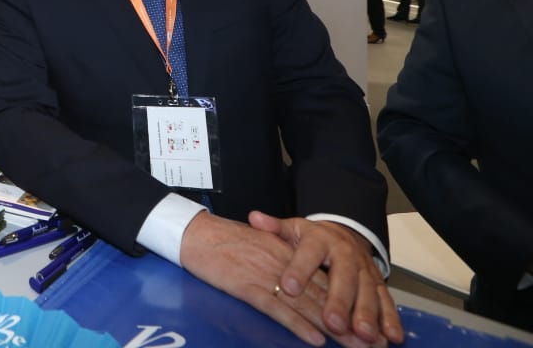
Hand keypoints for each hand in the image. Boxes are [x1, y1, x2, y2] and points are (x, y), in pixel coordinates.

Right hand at [179, 212, 388, 347]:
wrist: (194, 232)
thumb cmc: (223, 240)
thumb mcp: (260, 244)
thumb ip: (283, 259)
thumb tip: (302, 282)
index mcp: (288, 252)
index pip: (327, 280)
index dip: (351, 303)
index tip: (372, 323)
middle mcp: (284, 264)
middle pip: (324, 295)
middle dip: (352, 321)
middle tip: (375, 343)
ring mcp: (266, 276)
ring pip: (307, 305)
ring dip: (333, 328)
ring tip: (356, 346)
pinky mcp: (247, 287)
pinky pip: (277, 309)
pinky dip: (297, 325)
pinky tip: (314, 339)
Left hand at [251, 211, 402, 345]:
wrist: (344, 233)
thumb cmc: (312, 238)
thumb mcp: (292, 229)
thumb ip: (274, 228)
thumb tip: (254, 218)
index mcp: (320, 240)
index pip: (308, 254)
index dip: (299, 270)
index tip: (288, 287)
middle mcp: (346, 254)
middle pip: (344, 278)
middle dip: (340, 302)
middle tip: (333, 323)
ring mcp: (365, 270)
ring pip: (368, 293)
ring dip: (368, 315)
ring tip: (364, 335)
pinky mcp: (378, 284)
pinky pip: (386, 301)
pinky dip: (391, 319)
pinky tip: (392, 336)